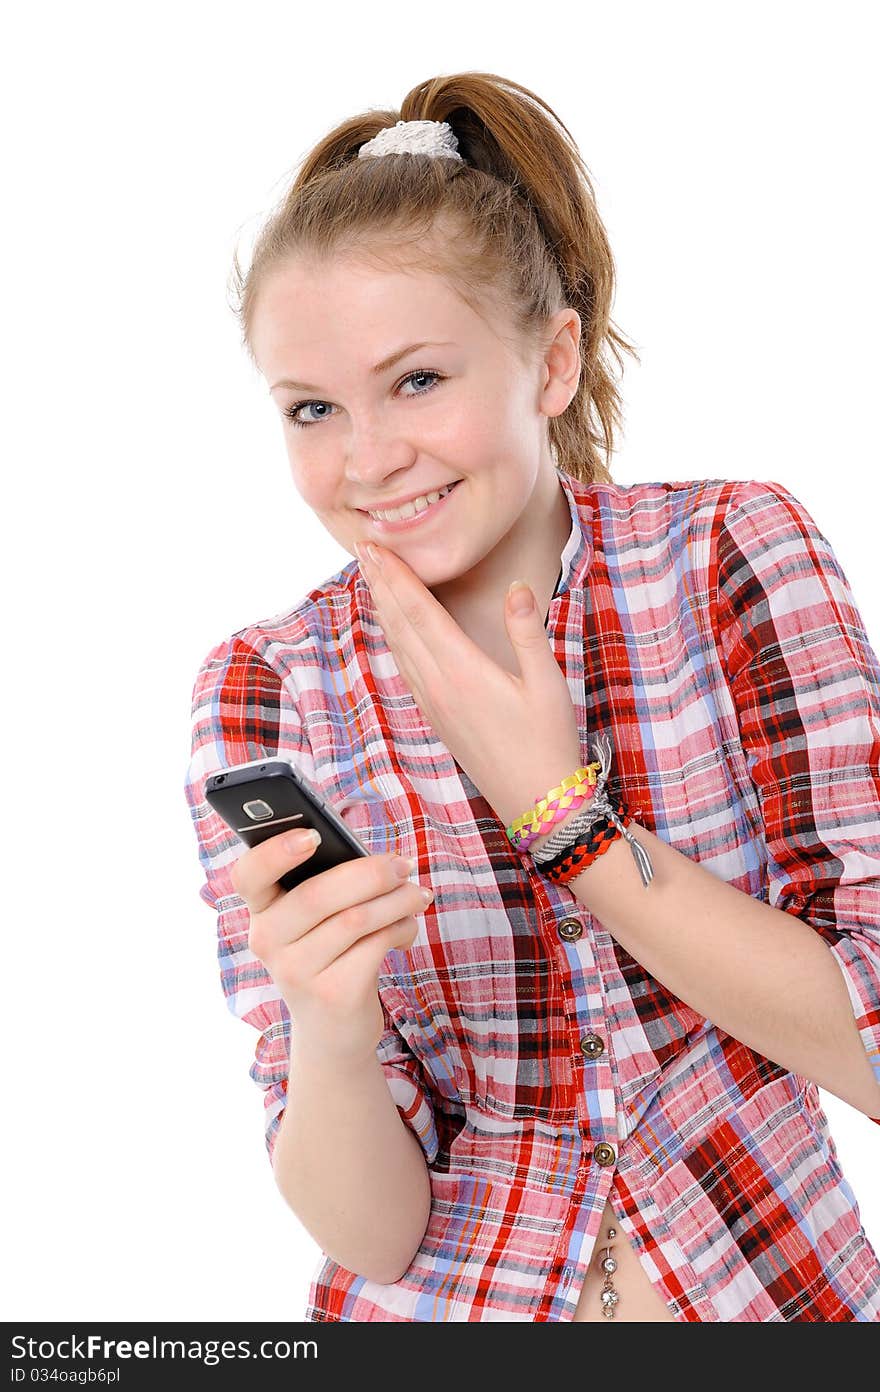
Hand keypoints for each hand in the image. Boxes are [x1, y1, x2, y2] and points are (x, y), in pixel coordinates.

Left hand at [354, 542, 583, 830]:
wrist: (538, 804)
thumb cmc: (548, 743)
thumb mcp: (547, 684)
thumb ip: (527, 632)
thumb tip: (517, 587)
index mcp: (463, 671)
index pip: (420, 611)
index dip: (395, 576)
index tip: (376, 547)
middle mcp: (438, 686)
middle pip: (400, 624)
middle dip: (380, 583)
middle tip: (362, 549)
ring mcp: (433, 704)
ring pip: (398, 646)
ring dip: (383, 609)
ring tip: (371, 579)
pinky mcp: (437, 718)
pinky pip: (406, 669)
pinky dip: (395, 639)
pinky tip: (394, 630)